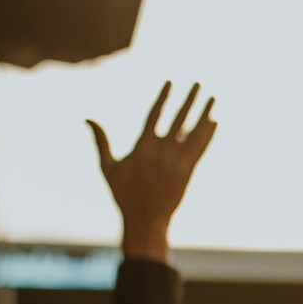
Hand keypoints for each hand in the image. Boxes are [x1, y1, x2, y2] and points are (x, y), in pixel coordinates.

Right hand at [89, 81, 217, 262]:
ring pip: (194, 132)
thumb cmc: (124, 194)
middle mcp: (162, 151)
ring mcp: (177, 162)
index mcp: (143, 147)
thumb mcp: (108, 167)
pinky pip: (200, 149)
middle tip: (199, 84)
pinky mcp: (188, 172)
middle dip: (190, 100)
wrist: (145, 221)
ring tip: (213, 98)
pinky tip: (214, 122)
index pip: (155, 114)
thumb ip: (102, 141)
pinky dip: (208, 135)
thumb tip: (88, 119)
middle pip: (179, 119)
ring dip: (204, 114)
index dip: (164, 98)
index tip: (171, 83)